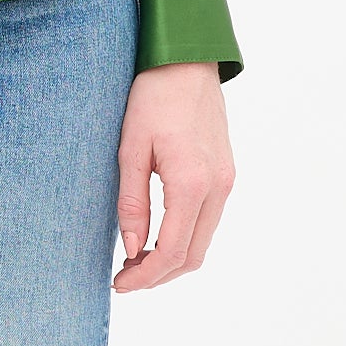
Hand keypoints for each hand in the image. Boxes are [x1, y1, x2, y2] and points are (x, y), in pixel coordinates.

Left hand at [112, 62, 233, 292]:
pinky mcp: (226, 174)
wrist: (186, 61)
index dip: (146, 277)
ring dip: (172, 259)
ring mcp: (226, 181)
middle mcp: (217, 187)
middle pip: (193, 256)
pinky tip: (156, 234)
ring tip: (135, 259)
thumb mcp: (130, 150)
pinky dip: (184, 238)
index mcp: (192, 183)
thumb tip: (133, 250)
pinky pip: (208, 221)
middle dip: (159, 275)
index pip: (173, 251)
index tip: (118, 284)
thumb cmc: (153, 97)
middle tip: (124, 277)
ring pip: (203, 241)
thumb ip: (133, 204)